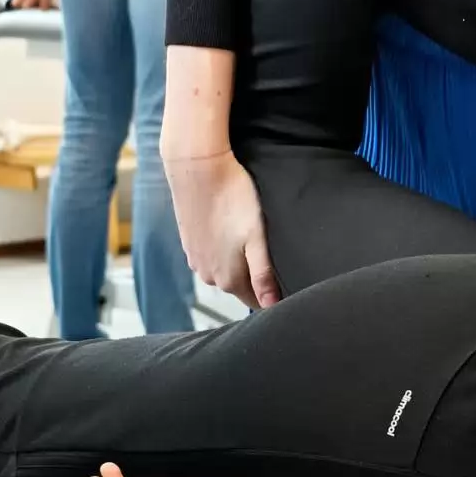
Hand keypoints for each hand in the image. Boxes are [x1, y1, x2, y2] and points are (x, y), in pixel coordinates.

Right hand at [163, 147, 279, 307]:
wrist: (199, 169)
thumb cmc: (233, 199)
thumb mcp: (257, 238)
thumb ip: (263, 275)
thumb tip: (271, 306)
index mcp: (228, 278)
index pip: (256, 301)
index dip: (273, 294)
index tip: (286, 280)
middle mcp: (208, 275)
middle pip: (241, 286)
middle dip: (257, 278)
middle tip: (273, 253)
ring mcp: (196, 259)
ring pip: (225, 270)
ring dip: (239, 262)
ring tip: (253, 238)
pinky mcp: (189, 243)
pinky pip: (212, 255)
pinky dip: (224, 249)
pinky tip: (232, 229)